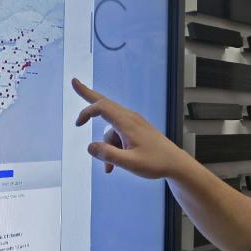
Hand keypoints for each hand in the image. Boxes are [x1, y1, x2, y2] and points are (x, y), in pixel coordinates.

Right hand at [72, 78, 187, 178]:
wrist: (175, 164)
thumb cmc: (156, 163)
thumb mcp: (130, 163)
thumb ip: (108, 155)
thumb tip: (89, 147)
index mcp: (128, 123)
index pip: (102, 108)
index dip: (87, 112)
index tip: (77, 124)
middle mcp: (130, 118)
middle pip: (104, 103)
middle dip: (88, 95)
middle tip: (74, 82)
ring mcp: (134, 123)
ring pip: (110, 130)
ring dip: (106, 147)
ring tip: (110, 168)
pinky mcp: (136, 130)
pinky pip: (118, 135)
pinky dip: (113, 147)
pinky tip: (114, 165)